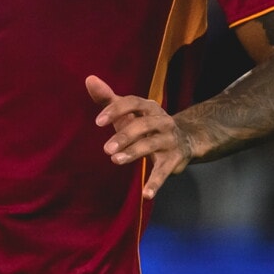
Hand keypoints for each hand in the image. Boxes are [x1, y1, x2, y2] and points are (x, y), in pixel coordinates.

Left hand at [87, 75, 190, 199]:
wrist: (184, 140)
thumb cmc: (144, 124)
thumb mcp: (128, 112)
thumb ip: (108, 98)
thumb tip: (89, 78)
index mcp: (149, 107)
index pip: (132, 103)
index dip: (115, 111)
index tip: (98, 122)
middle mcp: (162, 121)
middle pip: (143, 125)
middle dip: (124, 136)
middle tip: (107, 149)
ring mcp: (170, 140)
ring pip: (151, 145)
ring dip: (134, 153)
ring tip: (116, 160)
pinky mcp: (174, 160)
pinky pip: (164, 172)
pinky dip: (155, 183)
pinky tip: (145, 195)